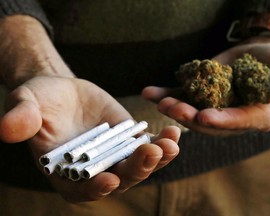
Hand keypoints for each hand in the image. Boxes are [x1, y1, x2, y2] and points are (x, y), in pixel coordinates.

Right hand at [0, 76, 179, 201]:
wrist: (62, 91)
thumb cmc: (40, 99)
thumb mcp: (26, 103)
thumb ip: (21, 117)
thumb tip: (7, 129)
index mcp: (65, 171)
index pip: (79, 189)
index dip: (93, 189)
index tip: (109, 180)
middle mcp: (93, 169)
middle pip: (118, 178)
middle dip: (135, 169)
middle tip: (150, 153)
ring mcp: (114, 156)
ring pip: (138, 165)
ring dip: (156, 158)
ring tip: (170, 144)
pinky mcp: (128, 140)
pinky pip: (147, 146)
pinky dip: (162, 142)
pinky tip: (173, 133)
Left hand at [142, 37, 269, 135]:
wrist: (255, 56)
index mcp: (255, 116)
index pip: (238, 121)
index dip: (221, 120)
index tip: (204, 117)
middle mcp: (230, 118)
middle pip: (209, 121)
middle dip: (189, 116)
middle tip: (171, 108)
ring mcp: (212, 108)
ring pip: (191, 110)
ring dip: (174, 106)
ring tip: (158, 100)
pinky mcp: (199, 97)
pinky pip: (181, 96)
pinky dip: (165, 94)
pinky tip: (149, 92)